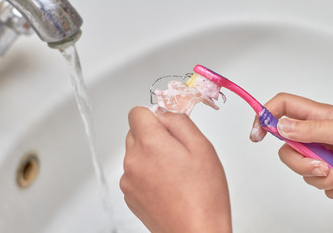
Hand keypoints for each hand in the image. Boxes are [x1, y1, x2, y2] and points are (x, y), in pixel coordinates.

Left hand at [120, 107, 231, 231]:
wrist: (196, 232)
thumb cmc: (203, 194)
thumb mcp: (201, 146)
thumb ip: (179, 121)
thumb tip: (163, 112)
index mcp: (150, 144)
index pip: (137, 112)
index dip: (155, 116)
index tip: (168, 126)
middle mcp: (133, 160)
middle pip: (135, 132)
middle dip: (154, 135)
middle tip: (178, 152)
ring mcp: (129, 180)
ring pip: (135, 153)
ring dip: (151, 155)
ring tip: (175, 173)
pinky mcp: (129, 196)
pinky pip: (135, 173)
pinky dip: (147, 174)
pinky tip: (167, 185)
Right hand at [250, 93, 332, 198]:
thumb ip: (311, 129)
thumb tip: (281, 126)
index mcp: (316, 117)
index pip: (281, 107)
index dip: (264, 115)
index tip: (257, 133)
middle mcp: (316, 136)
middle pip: (285, 148)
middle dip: (299, 162)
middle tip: (319, 164)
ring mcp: (324, 155)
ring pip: (303, 171)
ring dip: (326, 177)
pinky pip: (322, 186)